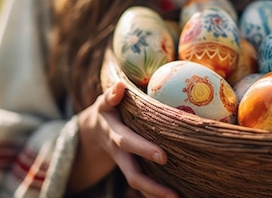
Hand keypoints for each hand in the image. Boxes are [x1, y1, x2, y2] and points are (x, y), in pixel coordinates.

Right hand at [70, 81, 178, 197]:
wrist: (94, 132)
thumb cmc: (107, 111)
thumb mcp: (105, 102)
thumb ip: (111, 95)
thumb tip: (120, 86)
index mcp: (114, 134)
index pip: (127, 143)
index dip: (142, 150)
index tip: (162, 156)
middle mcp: (118, 153)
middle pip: (132, 173)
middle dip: (151, 184)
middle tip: (174, 193)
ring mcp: (124, 164)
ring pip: (137, 183)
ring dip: (155, 194)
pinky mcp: (132, 169)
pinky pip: (142, 185)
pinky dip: (156, 192)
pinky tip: (178, 195)